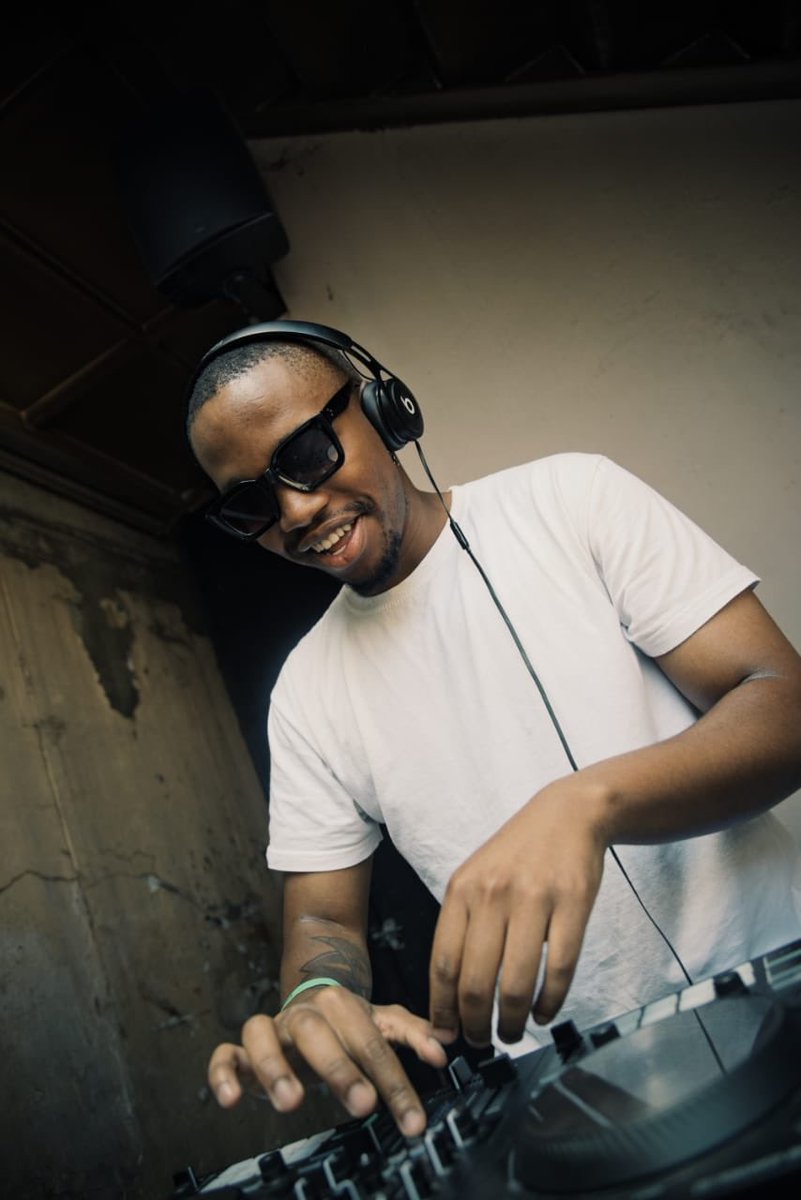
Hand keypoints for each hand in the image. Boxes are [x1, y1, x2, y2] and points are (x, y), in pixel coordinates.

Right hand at [208, 986, 450, 1135]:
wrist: (310, 997)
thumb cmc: (349, 1021)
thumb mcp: (383, 1022)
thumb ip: (412, 1034)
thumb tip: (444, 1050)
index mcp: (341, 1006)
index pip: (372, 1042)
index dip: (395, 1081)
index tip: (412, 1119)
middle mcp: (304, 1014)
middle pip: (317, 1034)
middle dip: (340, 1068)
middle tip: (363, 1103)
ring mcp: (273, 1030)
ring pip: (263, 1036)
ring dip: (276, 1067)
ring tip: (292, 1103)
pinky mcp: (244, 1050)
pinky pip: (225, 1054)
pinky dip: (222, 1073)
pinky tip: (231, 1100)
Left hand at [429, 778, 608, 1046]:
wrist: (566, 815)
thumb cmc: (516, 855)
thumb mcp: (475, 879)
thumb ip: (461, 927)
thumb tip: (449, 992)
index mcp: (462, 891)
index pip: (443, 963)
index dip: (443, 1008)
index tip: (446, 1034)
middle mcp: (493, 895)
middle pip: (476, 981)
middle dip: (476, 1025)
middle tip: (482, 1043)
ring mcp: (534, 899)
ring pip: (517, 982)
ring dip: (512, 1022)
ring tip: (512, 1034)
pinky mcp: (572, 904)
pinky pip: (559, 968)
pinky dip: (551, 1002)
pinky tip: (544, 1014)